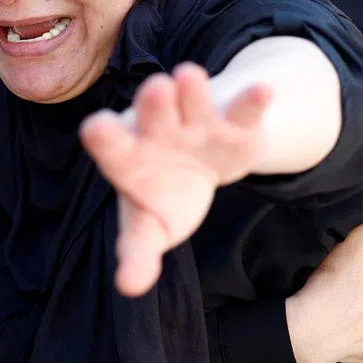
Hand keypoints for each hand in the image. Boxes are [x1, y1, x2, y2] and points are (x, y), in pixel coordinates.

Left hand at [81, 63, 271, 297]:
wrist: (206, 162)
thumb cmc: (165, 195)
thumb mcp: (150, 226)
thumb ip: (137, 251)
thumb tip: (129, 286)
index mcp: (129, 153)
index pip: (111, 143)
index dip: (105, 137)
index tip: (97, 129)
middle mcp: (158, 127)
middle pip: (153, 111)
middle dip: (154, 102)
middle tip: (156, 88)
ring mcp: (197, 120)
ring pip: (193, 98)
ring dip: (193, 89)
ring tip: (190, 76)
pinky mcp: (236, 121)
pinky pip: (244, 107)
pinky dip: (253, 99)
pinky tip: (265, 90)